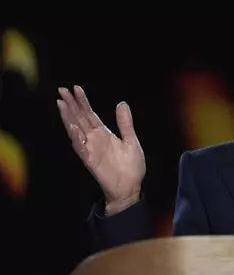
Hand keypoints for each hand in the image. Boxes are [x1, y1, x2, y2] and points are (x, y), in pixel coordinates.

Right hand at [57, 85, 145, 214]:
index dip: (83, 101)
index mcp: (104, 133)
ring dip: (68, 117)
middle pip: (80, 118)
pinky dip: (76, 137)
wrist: (131, 186)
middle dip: (71, 104)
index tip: (76, 88)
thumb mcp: (131, 140)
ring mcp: (90, 149)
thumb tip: (121, 103)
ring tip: (61, 103)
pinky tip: (72, 126)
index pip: (90, 114)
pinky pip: (80, 147)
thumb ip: (125, 123)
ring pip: (76, 130)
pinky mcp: (90, 160)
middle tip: (62, 89)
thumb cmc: (131, 166)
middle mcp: (94, 139)